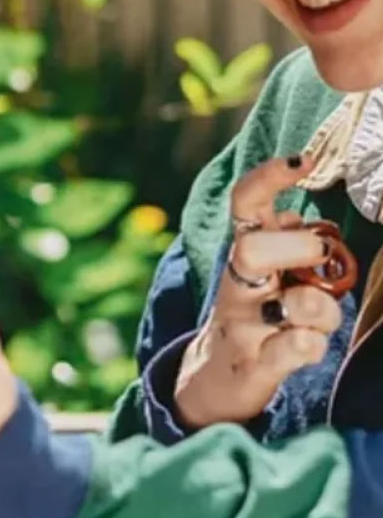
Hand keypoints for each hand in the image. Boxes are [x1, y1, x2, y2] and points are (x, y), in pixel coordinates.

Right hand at [175, 155, 343, 429]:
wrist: (217, 379)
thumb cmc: (258, 317)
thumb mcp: (265, 274)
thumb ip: (281, 243)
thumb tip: (299, 216)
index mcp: (241, 255)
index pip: (245, 203)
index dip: (269, 177)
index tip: (301, 160)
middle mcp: (237, 285)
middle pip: (252, 249)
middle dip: (299, 248)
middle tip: (318, 260)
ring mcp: (243, 325)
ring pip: (288, 305)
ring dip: (321, 310)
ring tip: (319, 319)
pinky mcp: (254, 365)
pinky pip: (290, 350)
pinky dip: (308, 345)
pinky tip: (308, 344)